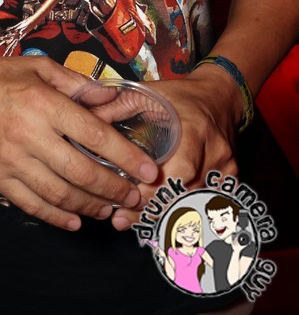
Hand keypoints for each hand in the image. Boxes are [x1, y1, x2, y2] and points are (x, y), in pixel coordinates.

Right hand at [0, 52, 158, 230]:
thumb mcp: (38, 67)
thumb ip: (77, 84)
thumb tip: (112, 99)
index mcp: (42, 102)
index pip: (94, 135)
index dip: (126, 156)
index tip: (147, 169)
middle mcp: (28, 133)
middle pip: (82, 172)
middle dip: (115, 189)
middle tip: (134, 196)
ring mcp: (10, 159)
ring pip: (60, 194)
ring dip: (91, 206)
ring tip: (110, 209)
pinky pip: (32, 204)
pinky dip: (57, 217)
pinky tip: (76, 219)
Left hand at [110, 73, 237, 231]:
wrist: (219, 97)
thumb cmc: (180, 96)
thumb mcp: (148, 93)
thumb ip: (117, 106)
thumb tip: (85, 120)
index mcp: (195, 130)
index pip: (180, 172)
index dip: (155, 190)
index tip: (128, 196)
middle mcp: (214, 152)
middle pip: (185, 194)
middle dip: (152, 209)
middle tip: (121, 217)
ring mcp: (226, 170)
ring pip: (195, 205)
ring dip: (164, 215)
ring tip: (132, 221)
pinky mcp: (230, 181)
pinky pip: (205, 205)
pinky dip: (182, 214)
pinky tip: (159, 220)